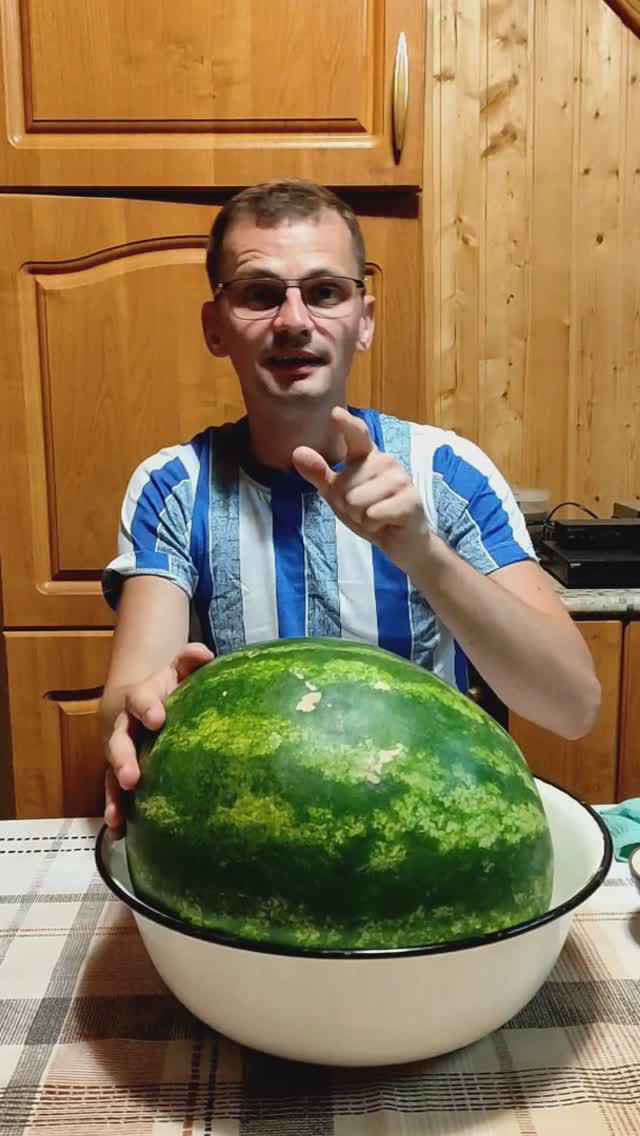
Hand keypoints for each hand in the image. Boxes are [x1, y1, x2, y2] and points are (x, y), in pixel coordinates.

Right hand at [104, 642, 213, 832]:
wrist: (153, 700)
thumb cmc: (175, 686)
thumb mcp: (181, 671)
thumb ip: (190, 660)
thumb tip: (203, 653)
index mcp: (142, 698)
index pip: (140, 698)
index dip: (146, 706)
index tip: (157, 718)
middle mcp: (126, 726)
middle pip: (119, 741)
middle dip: (122, 759)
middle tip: (132, 776)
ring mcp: (123, 752)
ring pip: (112, 773)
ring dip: (114, 794)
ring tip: (118, 816)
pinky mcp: (125, 774)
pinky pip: (117, 794)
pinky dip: (118, 812)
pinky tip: (122, 834)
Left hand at [292, 406, 429, 569]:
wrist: (402, 540)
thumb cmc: (370, 511)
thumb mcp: (338, 494)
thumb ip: (320, 474)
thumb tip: (297, 452)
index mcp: (368, 456)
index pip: (357, 435)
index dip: (346, 425)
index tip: (335, 413)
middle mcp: (386, 462)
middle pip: (345, 486)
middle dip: (347, 506)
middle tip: (365, 510)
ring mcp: (401, 480)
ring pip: (357, 502)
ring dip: (360, 517)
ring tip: (376, 516)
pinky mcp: (409, 500)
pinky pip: (372, 515)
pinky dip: (372, 525)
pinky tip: (385, 523)